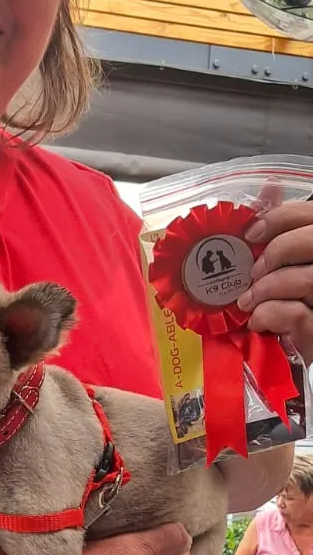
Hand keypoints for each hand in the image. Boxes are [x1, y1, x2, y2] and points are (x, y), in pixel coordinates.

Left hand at [238, 200, 312, 365]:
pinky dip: (270, 315)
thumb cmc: (292, 310)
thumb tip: (268, 189)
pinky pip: (297, 314)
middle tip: (251, 272)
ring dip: (267, 289)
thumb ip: (280, 232)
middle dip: (276, 251)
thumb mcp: (284, 269)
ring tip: (248, 303)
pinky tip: (257, 322)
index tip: (251, 235)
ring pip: (307, 278)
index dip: (281, 217)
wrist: (300, 365)